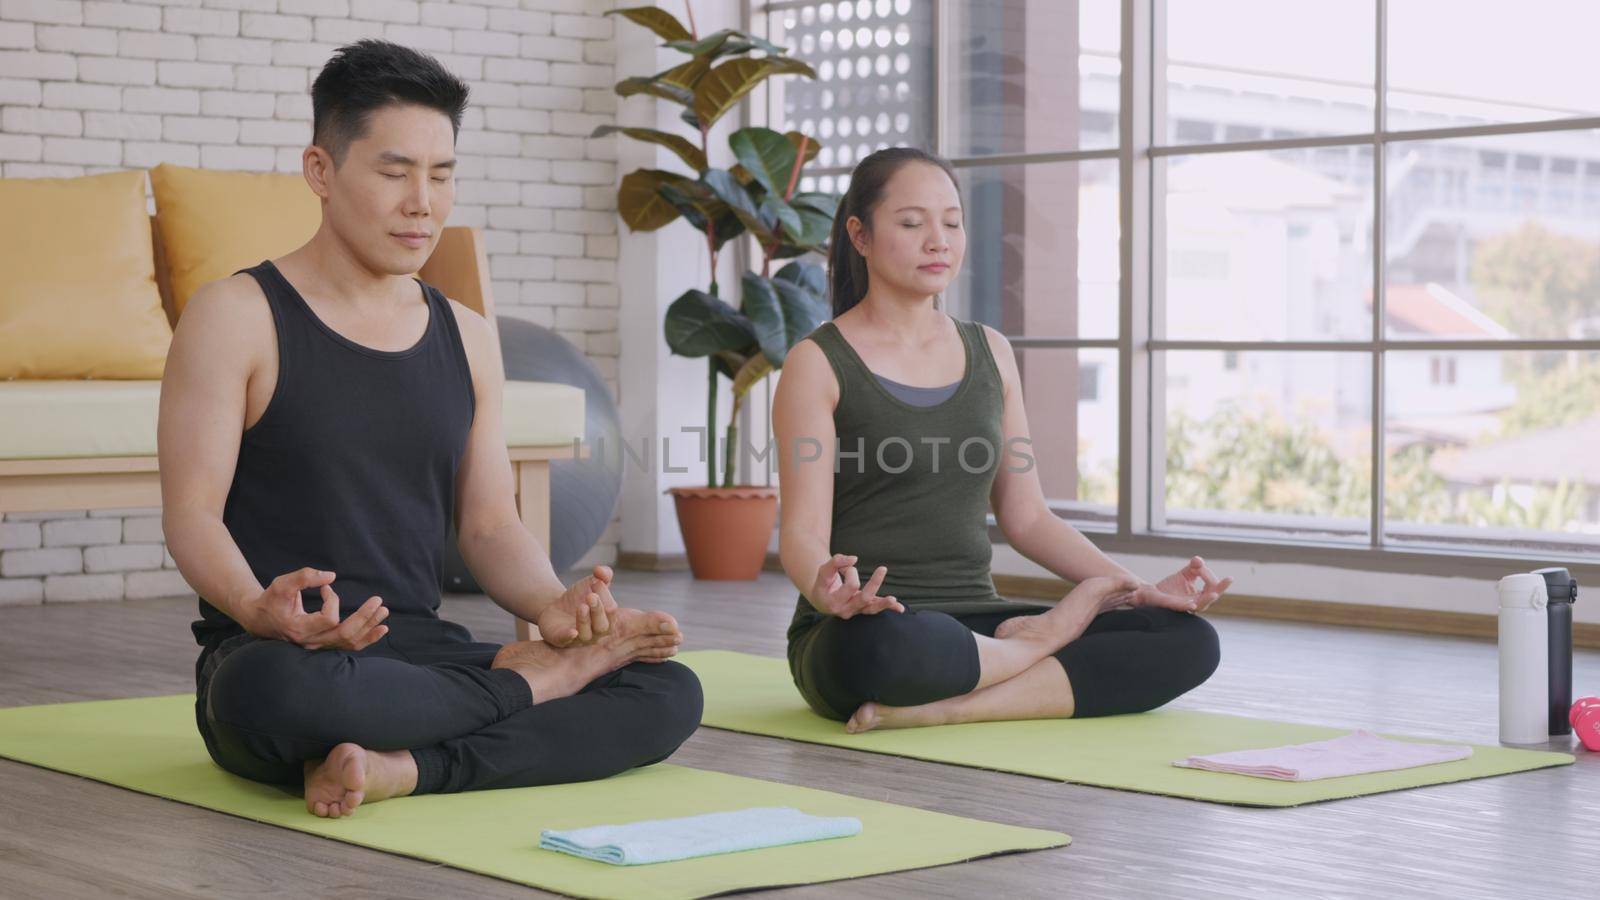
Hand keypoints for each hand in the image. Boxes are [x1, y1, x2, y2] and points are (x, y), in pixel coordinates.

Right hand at [237, 568, 388, 650]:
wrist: (260, 619)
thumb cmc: (272, 599)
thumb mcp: (283, 584)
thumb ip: (305, 577)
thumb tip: (331, 576)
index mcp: (299, 628)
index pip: (328, 618)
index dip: (333, 601)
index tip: (327, 588)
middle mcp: (310, 641)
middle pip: (344, 634)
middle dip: (364, 617)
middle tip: (379, 601)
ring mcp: (318, 645)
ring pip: (349, 642)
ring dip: (369, 627)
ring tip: (384, 613)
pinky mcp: (324, 644)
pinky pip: (348, 645)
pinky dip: (366, 638)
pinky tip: (381, 629)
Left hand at [536, 565, 620, 646]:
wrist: (556, 608)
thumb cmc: (579, 598)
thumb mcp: (591, 583)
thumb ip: (602, 575)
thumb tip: (601, 570)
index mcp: (607, 619)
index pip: (611, 610)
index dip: (605, 596)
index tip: (596, 582)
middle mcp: (596, 633)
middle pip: (603, 627)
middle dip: (598, 611)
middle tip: (591, 596)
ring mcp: (578, 638)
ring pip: (586, 635)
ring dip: (584, 620)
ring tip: (582, 607)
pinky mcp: (560, 639)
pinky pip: (566, 641)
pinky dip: (569, 636)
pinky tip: (572, 632)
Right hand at [809, 554, 904, 618]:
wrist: (822, 600)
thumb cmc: (823, 584)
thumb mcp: (824, 571)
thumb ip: (836, 562)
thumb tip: (854, 558)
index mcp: (834, 603)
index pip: (851, 586)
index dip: (852, 572)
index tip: (847, 567)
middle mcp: (846, 610)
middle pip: (864, 598)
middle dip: (875, 583)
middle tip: (883, 568)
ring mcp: (856, 611)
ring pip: (872, 609)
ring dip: (884, 604)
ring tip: (894, 599)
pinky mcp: (863, 609)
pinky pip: (876, 609)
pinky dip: (888, 608)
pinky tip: (900, 608)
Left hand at [1135, 556, 1232, 613]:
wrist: (1152, 593)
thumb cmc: (1170, 586)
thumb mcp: (1185, 574)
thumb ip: (1194, 567)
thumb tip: (1199, 560)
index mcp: (1201, 595)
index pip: (1212, 585)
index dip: (1208, 574)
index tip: (1199, 564)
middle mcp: (1196, 602)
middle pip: (1212, 597)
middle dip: (1221, 588)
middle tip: (1229, 579)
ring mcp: (1185, 606)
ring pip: (1201, 605)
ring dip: (1208, 599)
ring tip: (1215, 593)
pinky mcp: (1174, 607)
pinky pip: (1182, 608)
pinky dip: (1188, 605)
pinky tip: (1193, 603)